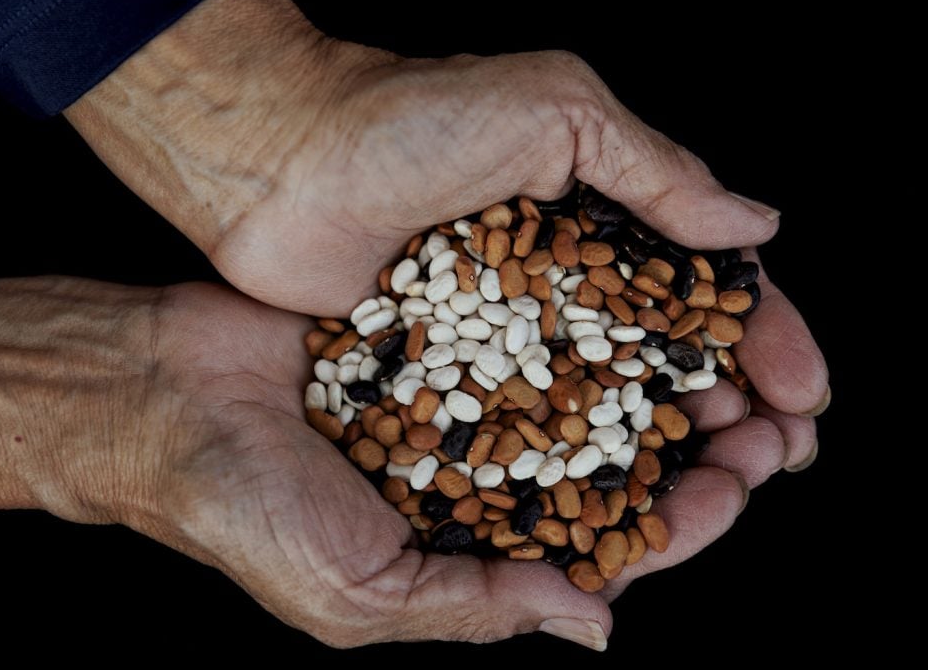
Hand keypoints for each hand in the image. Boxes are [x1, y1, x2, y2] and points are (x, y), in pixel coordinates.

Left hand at [66, 0, 826, 474]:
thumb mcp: (552, 112)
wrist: (279, 161)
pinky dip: (571, 470)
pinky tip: (612, 506)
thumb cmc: (408, 120)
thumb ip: (654, 171)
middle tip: (774, 459)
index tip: (804, 395)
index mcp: (599, 225)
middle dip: (731, 410)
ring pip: (605, 410)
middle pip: (666, 363)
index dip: (763, 341)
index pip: (703, 293)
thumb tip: (760, 228)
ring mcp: (507, 342)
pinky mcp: (450, 380)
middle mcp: (562, 291)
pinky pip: (525, 435)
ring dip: (666, 453)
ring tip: (717, 493)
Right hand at [122, 283, 789, 648]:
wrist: (162, 394)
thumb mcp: (358, 595)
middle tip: (765, 424)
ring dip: (654, 381)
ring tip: (725, 359)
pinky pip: (525, 324)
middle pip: (607, 465)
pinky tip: (639, 300)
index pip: (597, 548)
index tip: (735, 492)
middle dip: (688, 451)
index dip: (674, 526)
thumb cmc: (243, 511)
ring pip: (582, 391)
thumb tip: (595, 626)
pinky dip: (582, 320)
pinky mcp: (437, 329)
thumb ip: (475, 610)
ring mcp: (458, 394)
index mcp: (464, 548)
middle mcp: (473, 471)